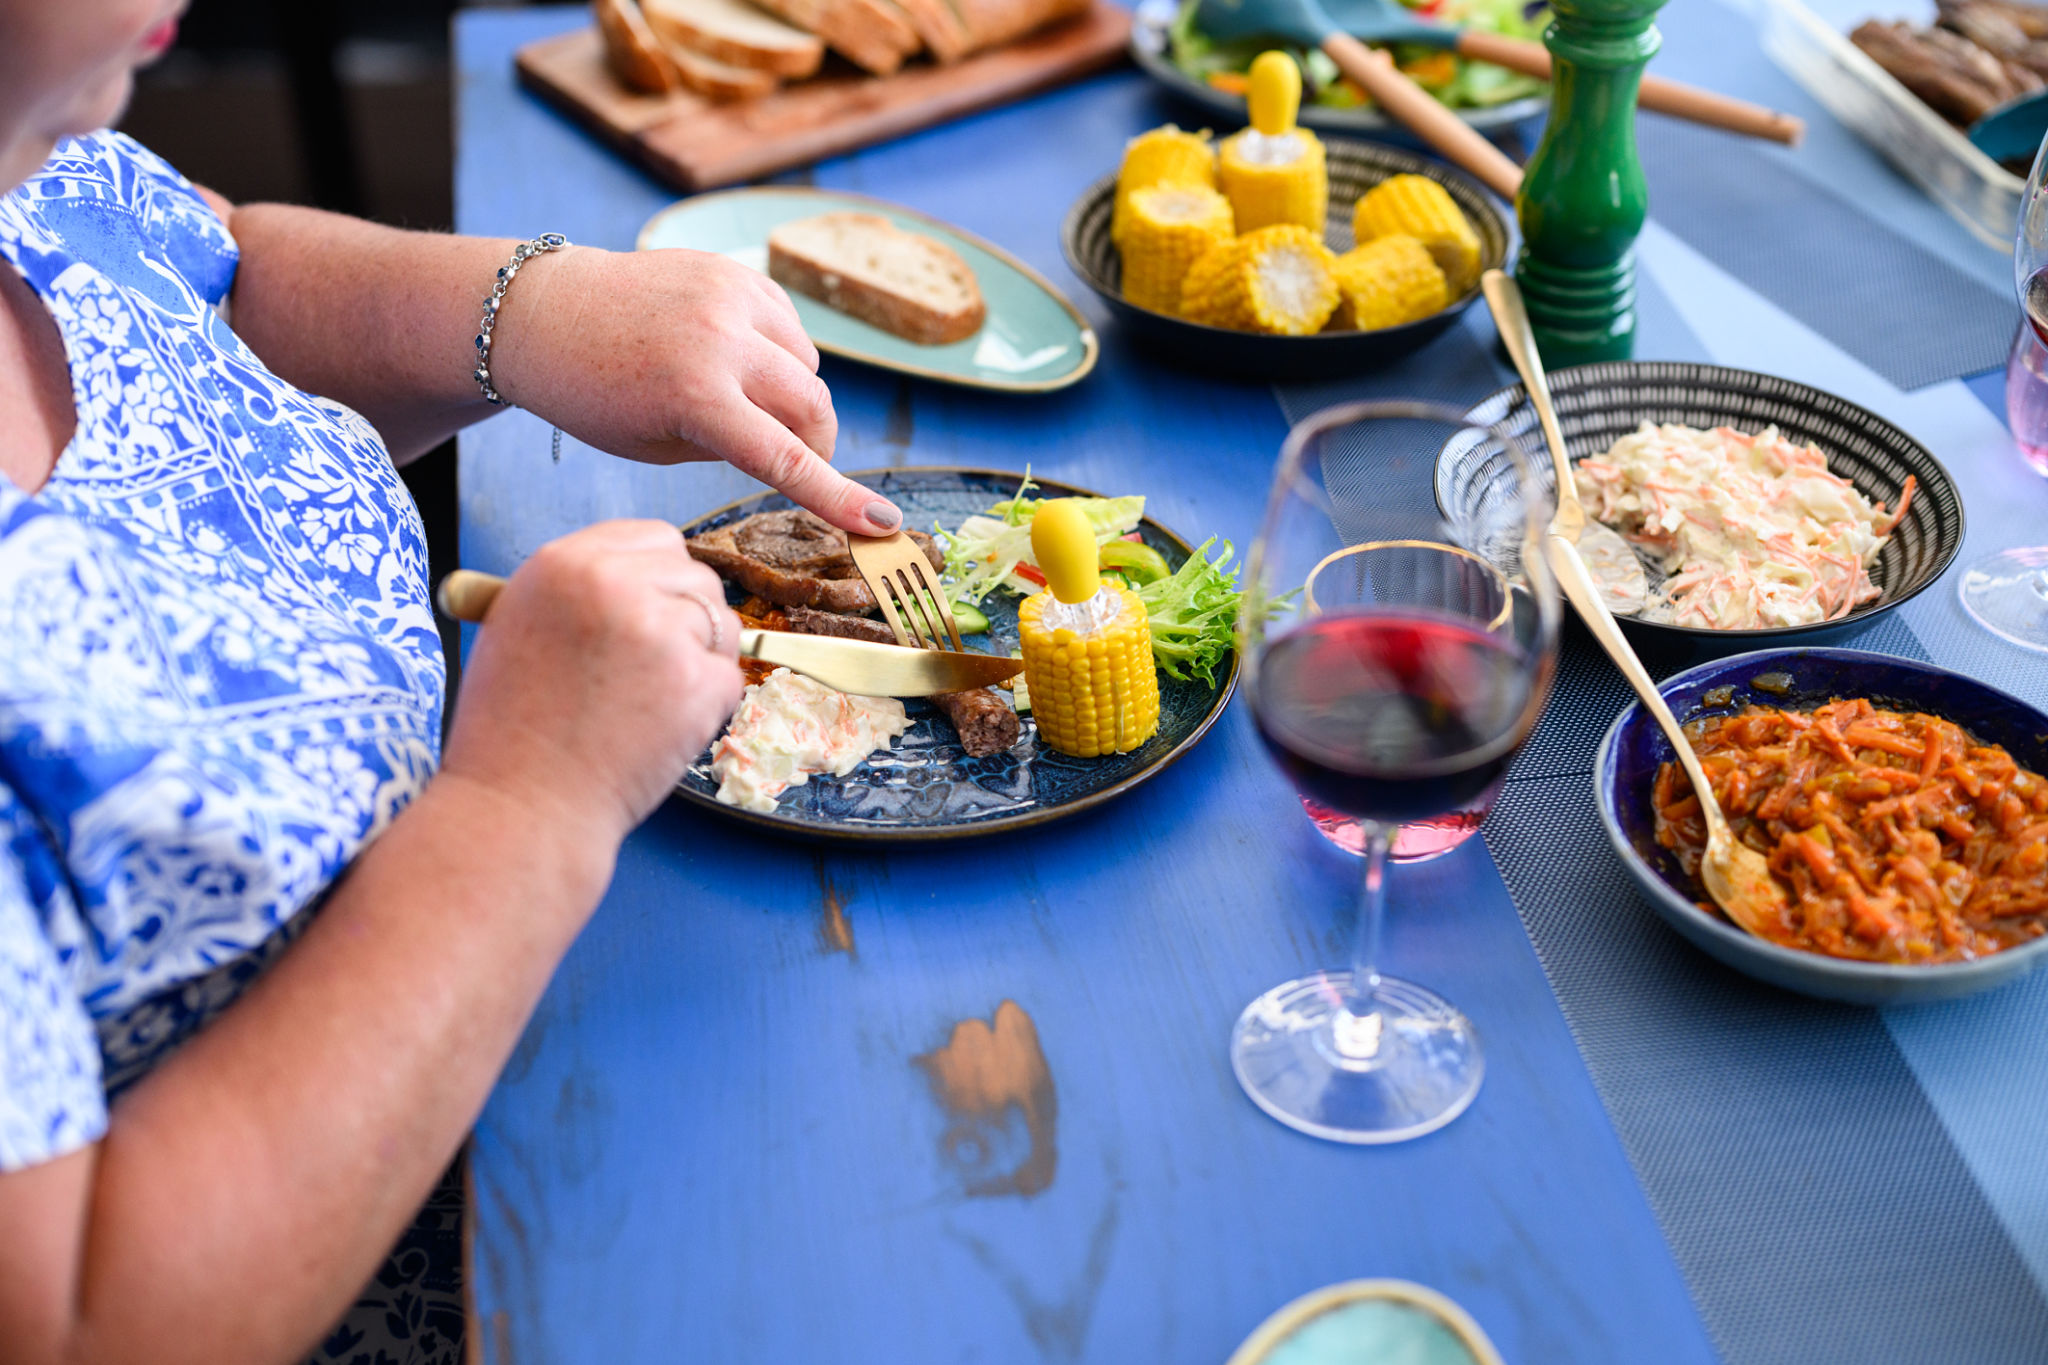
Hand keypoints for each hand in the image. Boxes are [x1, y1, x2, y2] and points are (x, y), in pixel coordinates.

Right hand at [439, 520, 744, 843]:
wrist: (521, 808)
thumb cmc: (511, 732)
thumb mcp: (520, 627)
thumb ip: (579, 590)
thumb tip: (639, 576)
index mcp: (562, 563)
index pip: (652, 537)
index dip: (657, 577)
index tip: (648, 611)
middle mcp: (613, 585)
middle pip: (695, 575)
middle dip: (685, 619)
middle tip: (649, 669)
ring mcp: (660, 632)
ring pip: (721, 624)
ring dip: (699, 659)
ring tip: (645, 702)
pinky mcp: (697, 682)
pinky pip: (729, 677)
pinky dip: (707, 705)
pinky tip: (660, 728)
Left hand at [488, 246, 901, 536]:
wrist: (546, 313)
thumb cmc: (595, 397)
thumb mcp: (659, 445)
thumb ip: (734, 445)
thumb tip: (797, 442)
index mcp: (694, 396)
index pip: (785, 458)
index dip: (838, 498)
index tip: (882, 525)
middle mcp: (719, 339)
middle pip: (813, 407)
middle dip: (815, 444)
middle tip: (797, 463)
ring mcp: (729, 296)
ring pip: (806, 365)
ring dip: (791, 394)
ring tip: (740, 398)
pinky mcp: (732, 270)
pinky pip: (788, 325)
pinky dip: (775, 352)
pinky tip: (733, 358)